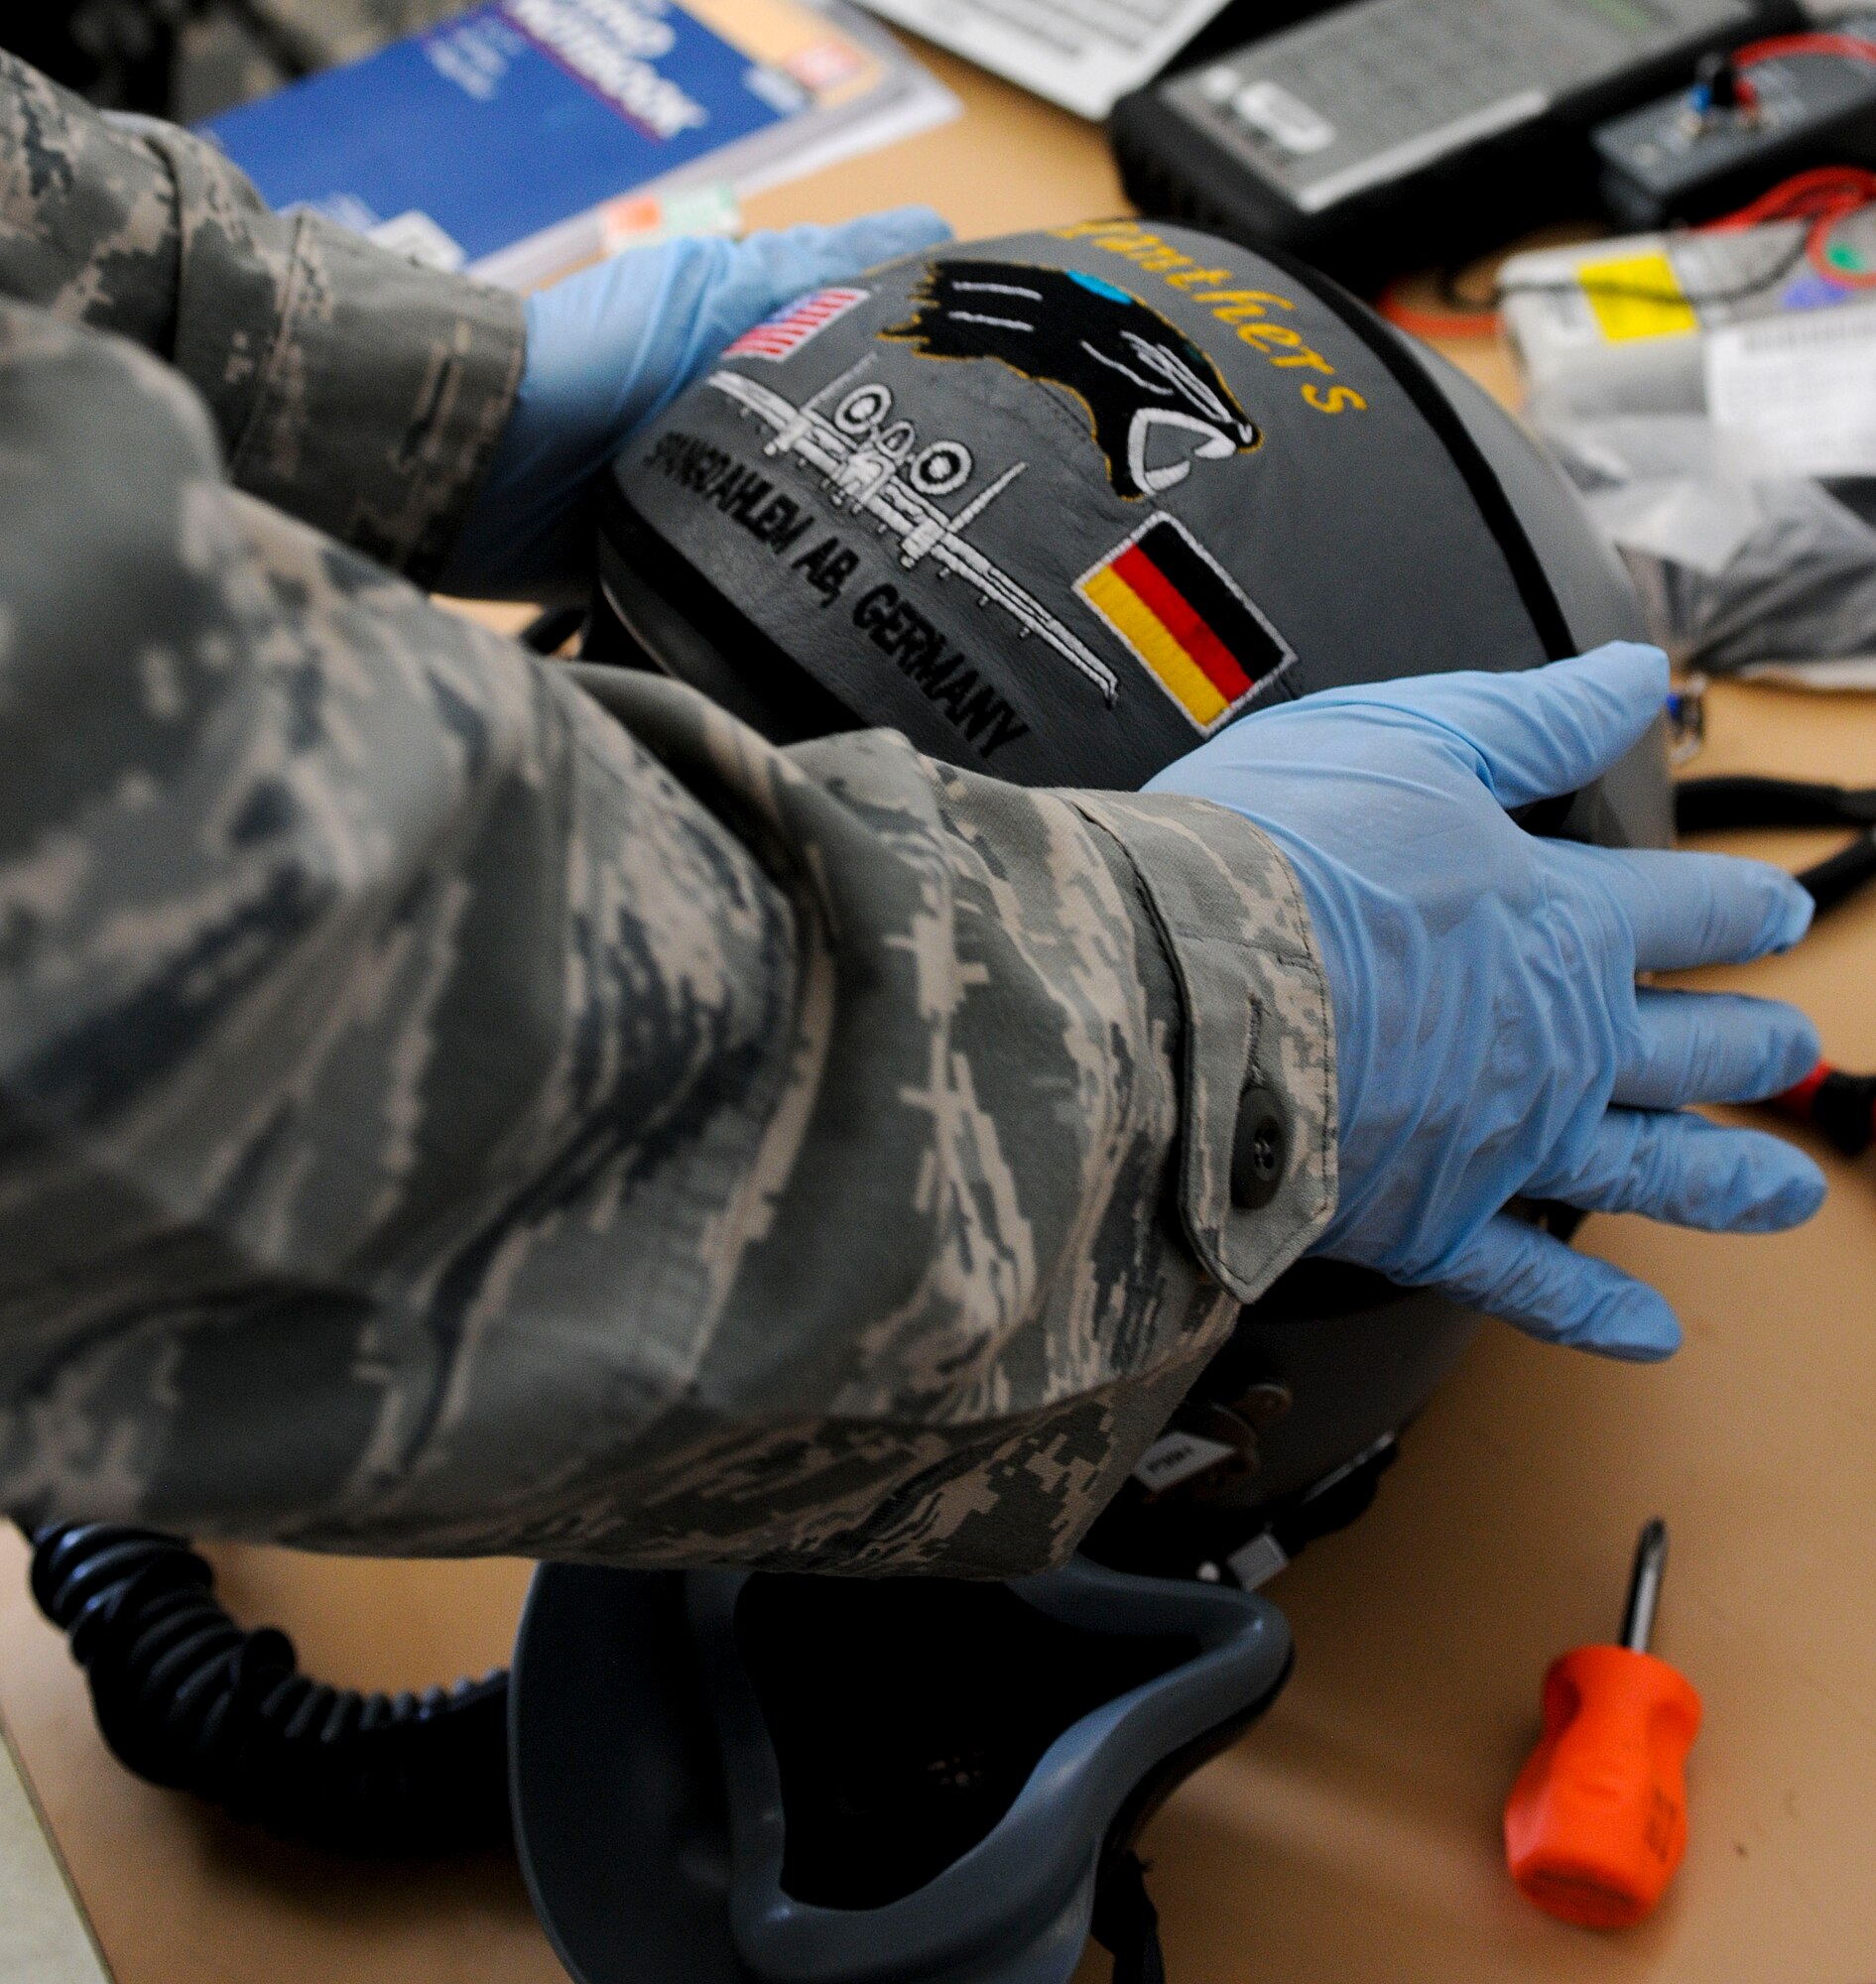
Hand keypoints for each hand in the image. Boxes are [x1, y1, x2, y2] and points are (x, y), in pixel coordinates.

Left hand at [442, 206, 950, 598]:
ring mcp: (725, 506)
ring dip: (866, 543)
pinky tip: (857, 611)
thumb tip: (934, 239)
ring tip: (937, 563)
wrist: (484, 466)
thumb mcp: (720, 291)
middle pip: (861, 451)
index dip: (934, 374)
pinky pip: (769, 598)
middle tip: (982, 500)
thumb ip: (822, 271)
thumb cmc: (597, 360)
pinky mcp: (696, 578)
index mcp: (763, 351)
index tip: (1000, 401)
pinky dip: (804, 603)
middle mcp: (749, 427)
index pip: (875, 358)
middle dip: (914, 473)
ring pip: (826, 527)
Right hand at [1145, 643, 1824, 1359]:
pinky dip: (1593, 1312)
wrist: (1172, 987)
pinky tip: (1646, 1333)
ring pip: (1646, 1170)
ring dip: (1722, 1183)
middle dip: (1748, 1050)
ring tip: (1782, 1195)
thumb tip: (1632, 678)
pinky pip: (1530, 1280)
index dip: (1738, 912)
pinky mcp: (1427, 1220)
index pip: (1683, 913)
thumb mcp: (1405, 739)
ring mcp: (1499, 1139)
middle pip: (1688, 1049)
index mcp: (1553, 917)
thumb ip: (1528, 719)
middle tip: (1790, 1054)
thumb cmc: (1267, 858)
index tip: (1771, 918)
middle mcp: (1553, 1040)